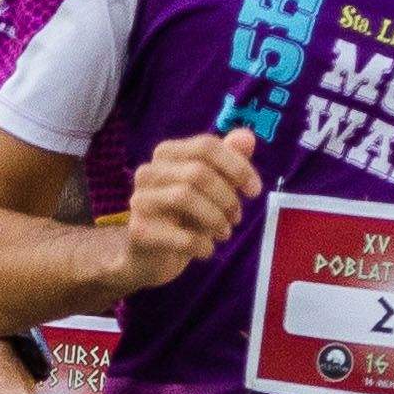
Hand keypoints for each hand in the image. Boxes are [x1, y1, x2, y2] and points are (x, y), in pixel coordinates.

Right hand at [114, 129, 263, 290]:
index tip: (255, 190)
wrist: (149, 257)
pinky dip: (202, 244)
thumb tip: (247, 137)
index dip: (237, 166)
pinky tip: (206, 249)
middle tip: (236, 217)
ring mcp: (140, 200)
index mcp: (168, 153)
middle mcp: (149, 171)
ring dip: (215, 218)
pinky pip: (180, 235)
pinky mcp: (139, 231)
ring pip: (185, 196)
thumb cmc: (183, 217)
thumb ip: (228, 162)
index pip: (206, 146)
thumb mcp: (211, 189)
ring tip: (224, 232)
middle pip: (198, 171)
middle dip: (227, 196)